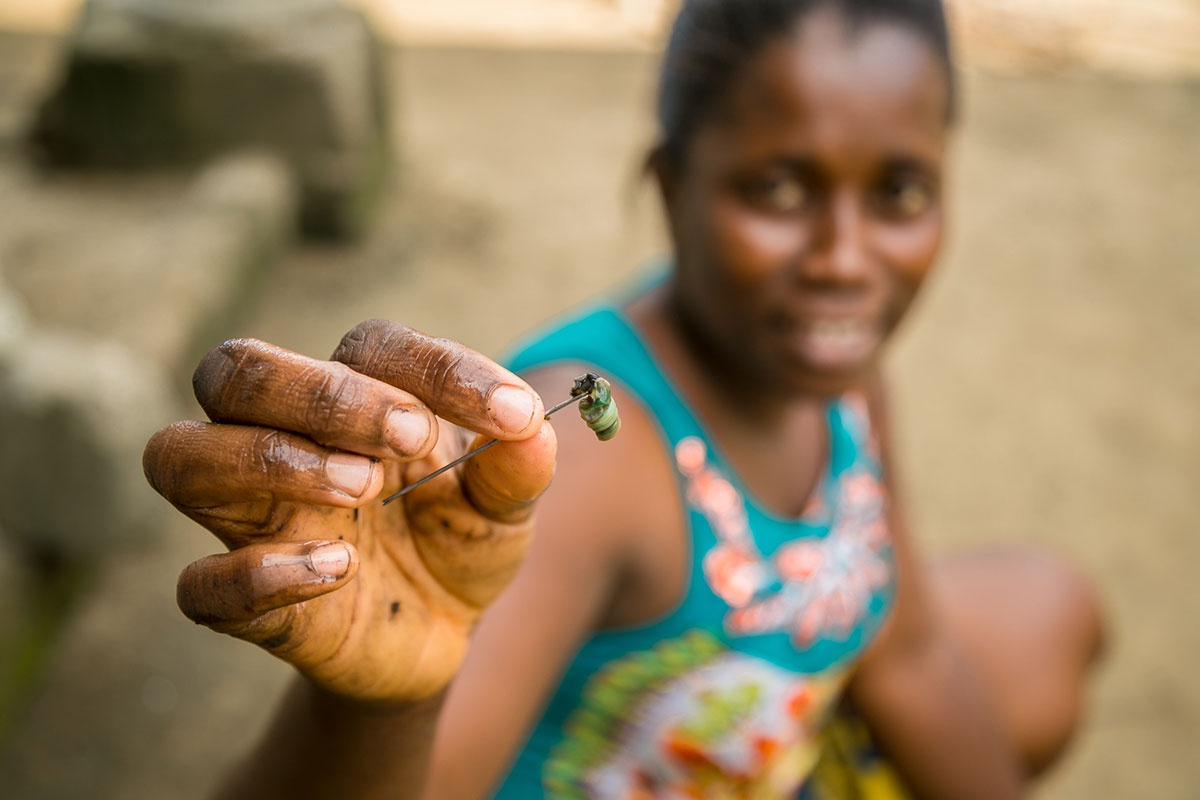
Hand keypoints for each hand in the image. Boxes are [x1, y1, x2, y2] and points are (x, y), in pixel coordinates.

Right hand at [143, 320, 555, 702]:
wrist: (439, 634)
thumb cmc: (457, 541)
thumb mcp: (504, 506)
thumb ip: (517, 468)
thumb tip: (533, 429)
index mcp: (356, 400)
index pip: (369, 346)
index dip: (439, 369)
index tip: (511, 415)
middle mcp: (286, 442)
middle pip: (233, 371)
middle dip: (322, 393)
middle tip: (410, 436)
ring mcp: (257, 520)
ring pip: (178, 455)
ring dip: (268, 458)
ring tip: (362, 486)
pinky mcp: (250, 605)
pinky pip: (200, 584)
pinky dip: (258, 574)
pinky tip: (339, 568)